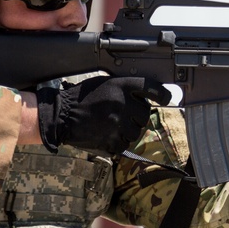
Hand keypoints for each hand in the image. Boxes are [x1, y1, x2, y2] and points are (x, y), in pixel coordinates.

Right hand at [36, 76, 171, 154]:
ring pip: (136, 131)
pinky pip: (125, 144)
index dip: (162, 94)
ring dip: (128, 130)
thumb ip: (124, 88)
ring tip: (111, 124)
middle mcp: (122, 103)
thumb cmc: (81, 98)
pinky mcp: (112, 139)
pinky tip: (106, 134)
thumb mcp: (104, 83)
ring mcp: (118, 123)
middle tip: (121, 114)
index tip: (166, 98)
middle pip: (145, 114)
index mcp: (120, 86)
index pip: (150, 88)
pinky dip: (118, 142)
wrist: (62, 115)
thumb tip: (145, 96)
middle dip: (137, 116)